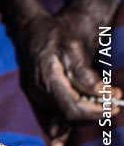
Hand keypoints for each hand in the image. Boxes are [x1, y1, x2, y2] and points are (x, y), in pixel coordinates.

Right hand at [15, 2, 120, 121]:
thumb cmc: (52, 34)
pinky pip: (59, 110)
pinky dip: (76, 110)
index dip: (96, 111)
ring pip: (65, 114)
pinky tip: (88, 104)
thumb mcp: (72, 46)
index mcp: (47, 79)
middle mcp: (39, 91)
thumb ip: (85, 72)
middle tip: (114, 102)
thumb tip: (103, 93)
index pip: (73, 108)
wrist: (30, 30)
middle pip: (70, 115)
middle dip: (94, 112)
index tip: (116, 105)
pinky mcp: (39, 94)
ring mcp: (37, 94)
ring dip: (87, 112)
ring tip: (105, 100)